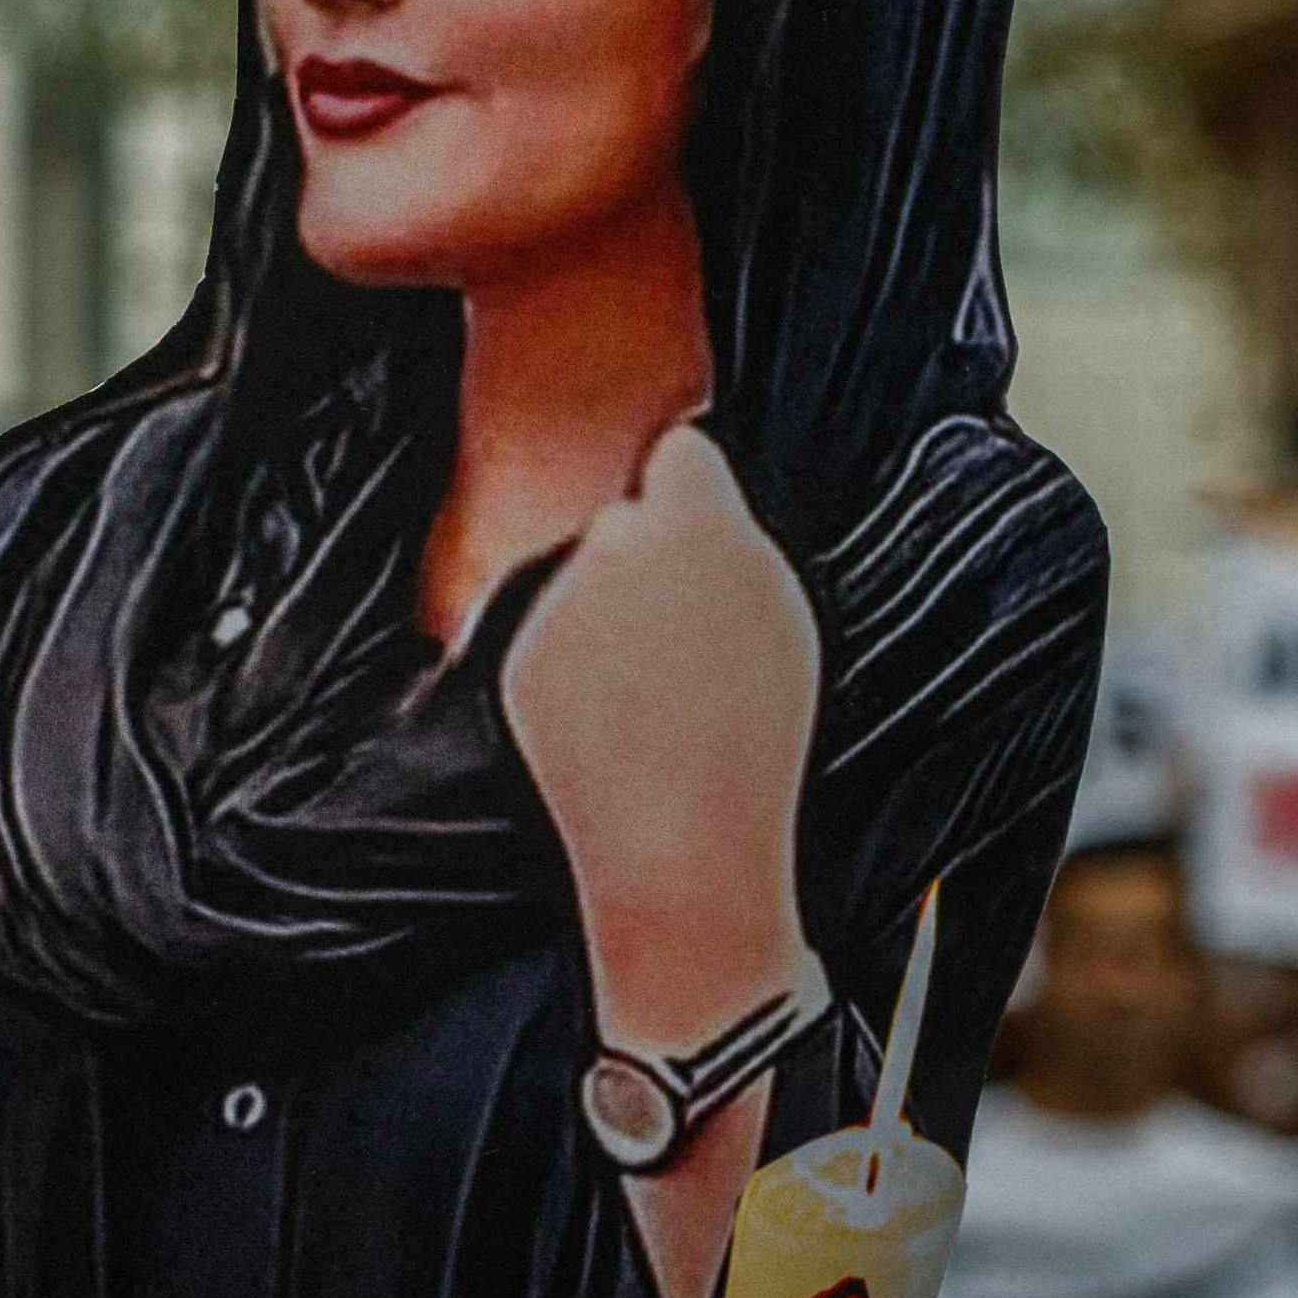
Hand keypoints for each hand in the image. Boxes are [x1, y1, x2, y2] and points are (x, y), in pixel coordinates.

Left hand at [499, 426, 818, 1054]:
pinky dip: (571, 673)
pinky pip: (547, 641)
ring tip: (651, 700)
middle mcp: (617, 547)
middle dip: (643, 565)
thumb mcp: (779, 622)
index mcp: (701, 528)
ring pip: (580, 585)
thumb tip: (690, 484)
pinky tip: (610, 725)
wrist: (680, 843)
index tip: (697, 528)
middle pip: (625, 524)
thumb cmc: (751, 741)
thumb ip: (730, 544)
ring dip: (604, 620)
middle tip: (683, 644)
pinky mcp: (517, 654)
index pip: (682, 454)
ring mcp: (560, 601)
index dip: (689, 494)